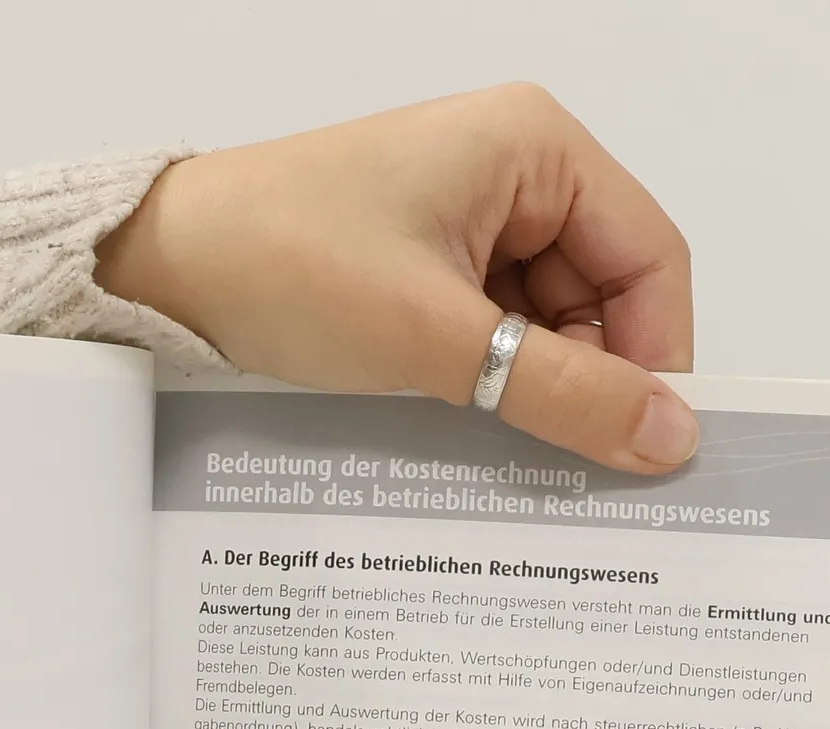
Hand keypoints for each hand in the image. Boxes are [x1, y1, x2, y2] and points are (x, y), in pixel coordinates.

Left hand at [96, 84, 696, 472]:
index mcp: (536, 148)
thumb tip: (672, 441)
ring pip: (547, 331)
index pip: (650, 260)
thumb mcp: (438, 340)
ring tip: (507, 459)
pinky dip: (491, 391)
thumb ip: (564, 393)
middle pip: (604, 299)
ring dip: (535, 396)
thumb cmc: (286, 267)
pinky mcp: (423, 274)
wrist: (157, 274)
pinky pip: (492, 341)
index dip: (658, 358)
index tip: (647, 449)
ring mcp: (466, 226)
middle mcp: (512, 176)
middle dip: (592, 384)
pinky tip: (470, 439)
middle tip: (577, 478)